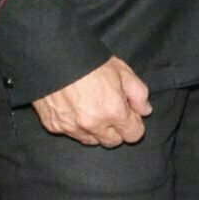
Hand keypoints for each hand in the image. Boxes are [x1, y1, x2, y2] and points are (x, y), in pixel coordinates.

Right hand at [32, 55, 151, 146]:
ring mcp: (71, 127)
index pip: (133, 135)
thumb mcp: (123, 72)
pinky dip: (75, 126)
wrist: (53, 57)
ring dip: (95, 131)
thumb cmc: (91, 62)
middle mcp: (92, 125)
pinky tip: (74, 109)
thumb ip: (139, 95)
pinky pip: (70, 133)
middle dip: (116, 130)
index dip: (134, 125)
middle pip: (112, 142)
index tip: (129, 115)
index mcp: (113, 112)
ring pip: (91, 140)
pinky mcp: (53, 126)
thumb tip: (145, 111)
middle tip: (111, 112)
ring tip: (92, 110)